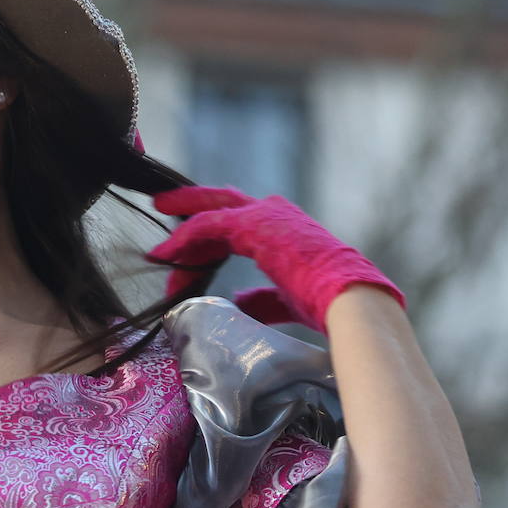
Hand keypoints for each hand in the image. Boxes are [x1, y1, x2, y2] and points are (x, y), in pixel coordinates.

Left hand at [148, 186, 403, 332]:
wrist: (348, 299)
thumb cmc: (325, 302)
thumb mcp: (285, 298)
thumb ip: (259, 298)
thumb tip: (236, 303)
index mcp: (283, 227)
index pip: (236, 223)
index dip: (207, 237)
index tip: (183, 251)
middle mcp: (272, 212)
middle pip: (219, 205)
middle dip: (188, 205)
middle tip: (161, 206)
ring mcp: (263, 214)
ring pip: (208, 217)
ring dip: (181, 239)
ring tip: (159, 253)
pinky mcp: (252, 224)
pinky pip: (206, 226)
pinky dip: (183, 240)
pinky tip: (166, 254)